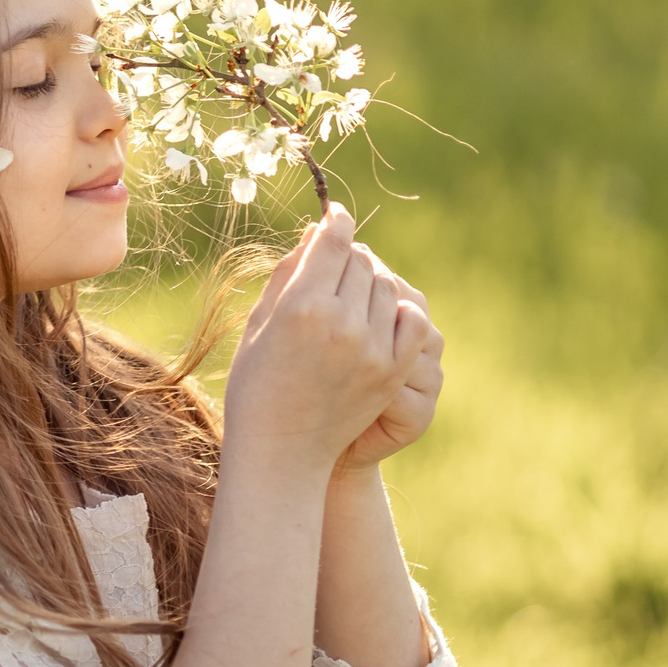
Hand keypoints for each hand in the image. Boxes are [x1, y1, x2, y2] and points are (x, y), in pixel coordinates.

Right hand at [222, 205, 434, 477]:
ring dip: (371, 280)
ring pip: (386, 285)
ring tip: (353, 293)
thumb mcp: (260, 323)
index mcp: (300, 307)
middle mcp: (340, 323)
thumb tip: (315, 232)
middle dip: (349, 255)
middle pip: (362, 260)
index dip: (335, 223)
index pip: (333, 242)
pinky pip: (411, 317)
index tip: (335, 217)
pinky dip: (398, 308)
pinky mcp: (392, 370)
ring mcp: (372, 348)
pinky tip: (380, 314)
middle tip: (337, 262)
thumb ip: (288, 273)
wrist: (281, 449)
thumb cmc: (256, 385)